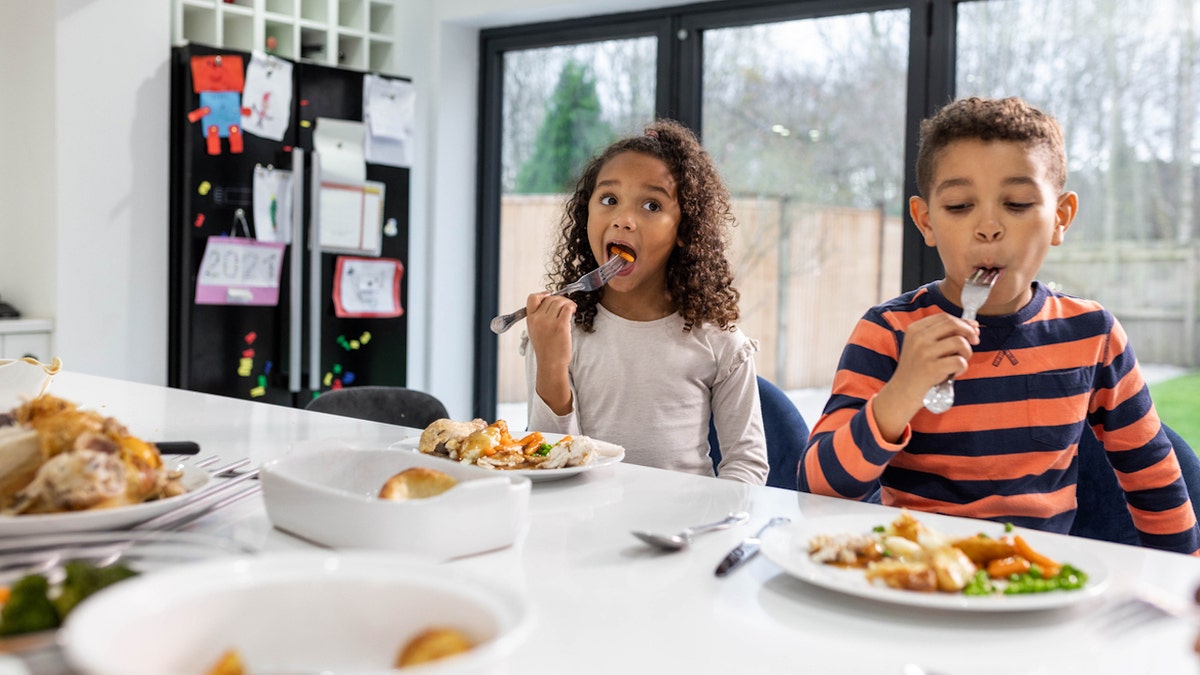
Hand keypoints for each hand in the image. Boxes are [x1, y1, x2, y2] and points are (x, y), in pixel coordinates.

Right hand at [525, 292, 575, 414]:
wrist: (551, 365)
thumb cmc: (546, 350)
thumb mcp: (535, 332)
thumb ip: (539, 318)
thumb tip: (552, 304)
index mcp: (530, 320)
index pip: (532, 298)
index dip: (542, 294)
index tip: (549, 295)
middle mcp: (538, 319)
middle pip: (550, 298)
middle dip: (560, 299)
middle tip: (567, 305)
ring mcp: (549, 322)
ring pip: (560, 301)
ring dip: (568, 302)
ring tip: (572, 308)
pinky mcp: (561, 326)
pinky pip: (568, 308)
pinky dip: (572, 307)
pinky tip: (574, 311)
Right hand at [873, 313, 978, 439]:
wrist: (902, 393)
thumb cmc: (916, 370)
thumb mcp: (920, 346)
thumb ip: (942, 335)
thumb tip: (972, 326)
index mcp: (915, 329)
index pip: (944, 317)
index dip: (962, 322)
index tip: (972, 330)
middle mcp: (918, 338)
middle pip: (953, 324)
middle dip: (969, 332)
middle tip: (974, 342)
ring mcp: (924, 352)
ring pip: (959, 342)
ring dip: (966, 352)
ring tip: (959, 362)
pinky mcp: (932, 368)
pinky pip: (959, 361)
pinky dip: (962, 368)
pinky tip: (954, 373)